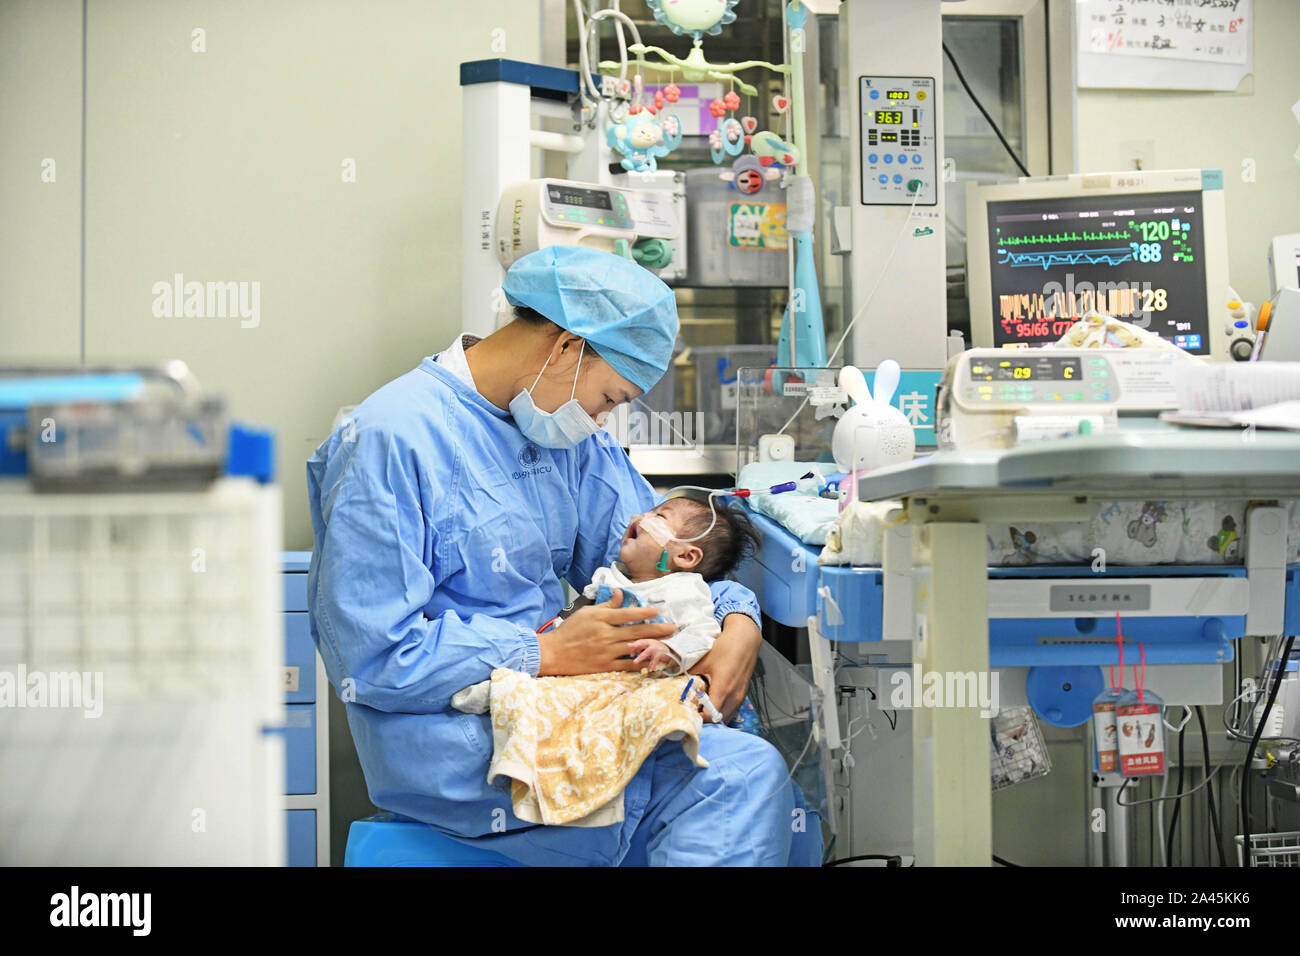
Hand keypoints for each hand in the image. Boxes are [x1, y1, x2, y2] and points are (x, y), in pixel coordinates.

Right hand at [537, 589, 676, 676]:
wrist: (554, 653)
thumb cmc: (570, 630)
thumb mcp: (586, 612)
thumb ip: (606, 605)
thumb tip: (621, 593)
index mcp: (601, 618)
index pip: (627, 614)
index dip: (645, 613)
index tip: (659, 611)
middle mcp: (605, 634)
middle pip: (636, 631)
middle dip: (657, 629)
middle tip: (673, 628)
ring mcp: (606, 651)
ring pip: (634, 647)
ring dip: (653, 645)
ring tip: (668, 643)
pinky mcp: (605, 665)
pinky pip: (626, 664)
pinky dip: (639, 662)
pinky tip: (651, 660)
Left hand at [689, 613, 760, 722]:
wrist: (745, 639)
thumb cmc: (724, 648)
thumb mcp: (703, 660)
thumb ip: (688, 673)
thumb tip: (672, 680)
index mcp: (723, 689)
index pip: (710, 716)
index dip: (698, 717)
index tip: (688, 712)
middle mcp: (734, 697)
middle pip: (718, 720)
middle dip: (705, 719)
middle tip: (693, 710)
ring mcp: (740, 697)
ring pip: (726, 717)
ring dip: (715, 715)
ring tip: (702, 707)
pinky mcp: (743, 694)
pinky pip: (732, 710)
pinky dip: (722, 710)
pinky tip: (713, 701)